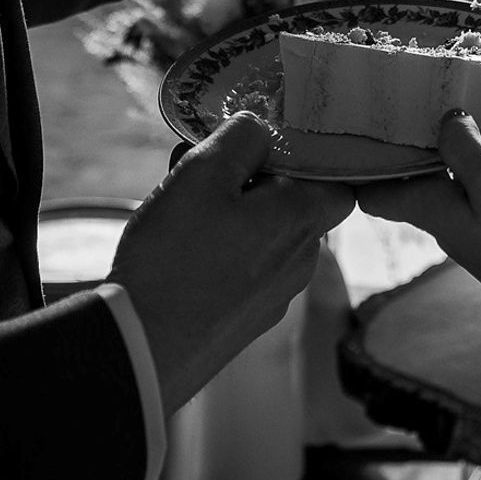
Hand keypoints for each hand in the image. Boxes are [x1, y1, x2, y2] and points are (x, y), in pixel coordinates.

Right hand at [110, 114, 354, 413]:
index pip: (337, 180)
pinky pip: (244, 269)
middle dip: (252, 181)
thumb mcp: (203, 173)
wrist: (142, 348)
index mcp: (302, 222)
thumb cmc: (175, 256)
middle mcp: (300, 263)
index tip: (264, 145)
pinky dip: (220, 250)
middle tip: (201, 169)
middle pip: (293, 204)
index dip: (306, 157)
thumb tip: (261, 131)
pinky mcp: (245, 322)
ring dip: (231, 213)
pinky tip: (178, 250)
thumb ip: (242, 138)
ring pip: (264, 236)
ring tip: (179, 207)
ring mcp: (274, 298)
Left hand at [356, 110, 480, 285]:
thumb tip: (447, 119)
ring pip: (474, 171)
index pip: (378, 195)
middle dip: (430, 135)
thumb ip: (464, 146)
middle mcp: (452, 215)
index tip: (367, 127)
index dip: (365, 166)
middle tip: (433, 90)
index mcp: (431, 209)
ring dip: (480, 137)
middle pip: (427, 173)